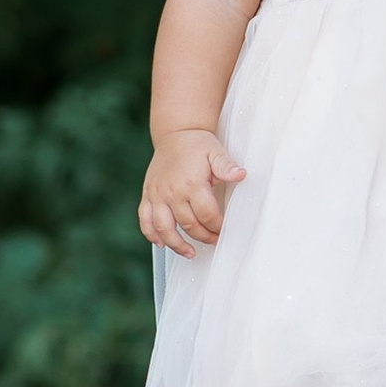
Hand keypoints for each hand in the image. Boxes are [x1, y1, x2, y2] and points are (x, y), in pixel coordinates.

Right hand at [140, 128, 244, 252]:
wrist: (175, 133)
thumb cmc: (198, 144)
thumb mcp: (216, 152)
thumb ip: (226, 166)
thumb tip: (241, 175)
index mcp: (191, 183)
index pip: (206, 214)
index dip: (217, 226)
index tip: (223, 229)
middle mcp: (172, 192)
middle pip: (188, 224)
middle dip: (203, 236)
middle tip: (213, 240)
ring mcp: (157, 195)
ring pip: (164, 228)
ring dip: (176, 244)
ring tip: (189, 253)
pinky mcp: (148, 195)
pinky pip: (145, 219)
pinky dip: (151, 234)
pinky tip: (161, 244)